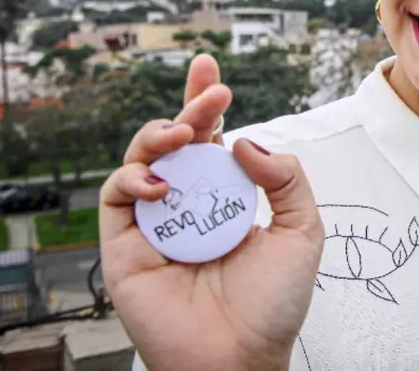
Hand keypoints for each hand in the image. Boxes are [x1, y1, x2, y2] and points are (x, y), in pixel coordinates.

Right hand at [99, 54, 323, 370]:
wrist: (241, 358)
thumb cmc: (274, 304)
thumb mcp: (302, 232)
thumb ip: (285, 180)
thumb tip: (246, 142)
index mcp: (225, 199)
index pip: (213, 142)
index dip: (206, 105)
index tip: (214, 75)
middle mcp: (189, 205)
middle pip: (176, 143)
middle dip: (188, 108)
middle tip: (210, 91)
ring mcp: (156, 224)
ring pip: (142, 160)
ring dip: (157, 136)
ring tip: (181, 134)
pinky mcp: (126, 247)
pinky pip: (116, 199)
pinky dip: (132, 178)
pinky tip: (161, 182)